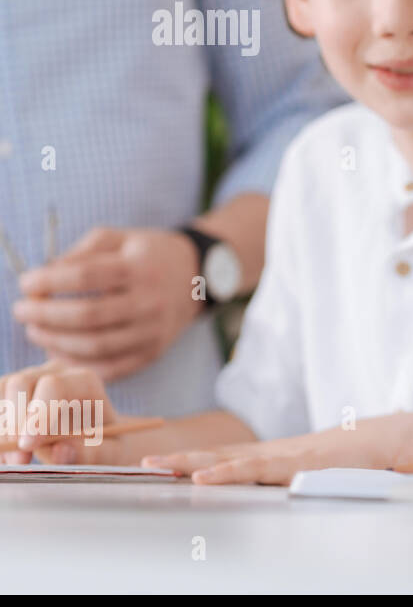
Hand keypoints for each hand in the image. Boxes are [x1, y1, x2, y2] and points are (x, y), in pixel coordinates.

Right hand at [0, 360, 122, 465]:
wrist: (99, 442)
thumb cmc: (105, 445)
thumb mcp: (109, 453)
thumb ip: (89, 453)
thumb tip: (61, 451)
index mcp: (84, 382)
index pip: (54, 385)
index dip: (38, 414)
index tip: (28, 445)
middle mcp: (56, 373)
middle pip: (21, 383)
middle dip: (14, 423)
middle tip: (20, 460)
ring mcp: (32, 380)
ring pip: (3, 391)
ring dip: (2, 428)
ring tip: (14, 460)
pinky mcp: (13, 394)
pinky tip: (7, 454)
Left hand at [11, 227, 204, 380]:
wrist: (197, 279)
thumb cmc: (147, 255)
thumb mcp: (119, 239)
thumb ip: (81, 252)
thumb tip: (44, 277)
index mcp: (140, 268)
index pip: (87, 276)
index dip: (49, 282)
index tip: (25, 283)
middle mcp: (151, 301)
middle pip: (89, 316)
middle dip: (46, 315)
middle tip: (21, 311)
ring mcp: (154, 331)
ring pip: (96, 346)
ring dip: (56, 341)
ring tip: (35, 330)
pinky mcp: (153, 353)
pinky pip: (110, 367)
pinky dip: (78, 362)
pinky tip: (59, 349)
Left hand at [142, 412, 412, 484]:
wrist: (388, 440)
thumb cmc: (352, 461)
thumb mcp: (311, 472)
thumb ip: (283, 479)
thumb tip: (256, 492)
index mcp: (273, 458)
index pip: (224, 458)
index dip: (191, 460)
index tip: (157, 464)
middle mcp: (275, 454)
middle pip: (219, 455)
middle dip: (181, 461)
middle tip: (145, 463)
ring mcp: (286, 457)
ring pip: (232, 460)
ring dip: (194, 464)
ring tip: (162, 468)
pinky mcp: (300, 464)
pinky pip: (258, 469)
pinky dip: (231, 472)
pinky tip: (208, 477)